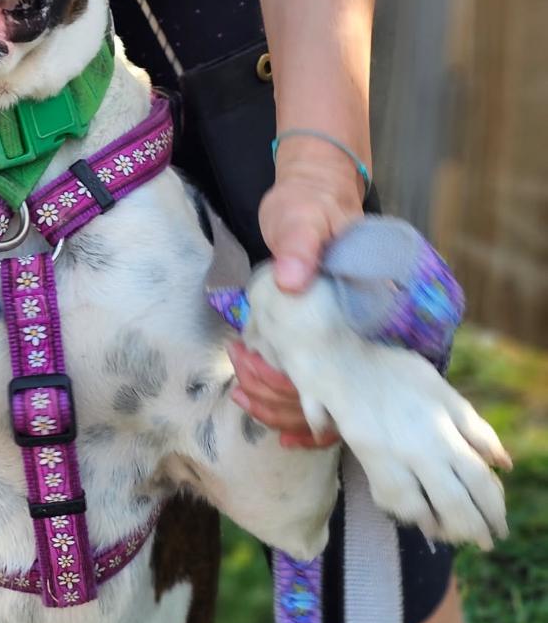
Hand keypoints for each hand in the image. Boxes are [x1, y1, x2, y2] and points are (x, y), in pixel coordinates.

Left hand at [229, 148, 366, 449]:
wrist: (315, 199)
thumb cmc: (314, 206)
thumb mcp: (305, 217)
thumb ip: (300, 243)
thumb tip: (291, 280)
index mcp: (379, 312)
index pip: (361, 376)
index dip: (316, 393)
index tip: (268, 375)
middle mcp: (373, 338)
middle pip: (342, 399)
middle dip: (287, 400)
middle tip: (244, 374)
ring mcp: (353, 346)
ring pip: (330, 405)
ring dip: (284, 407)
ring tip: (243, 388)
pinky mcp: (331, 348)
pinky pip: (326, 397)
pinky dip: (300, 416)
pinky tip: (275, 423)